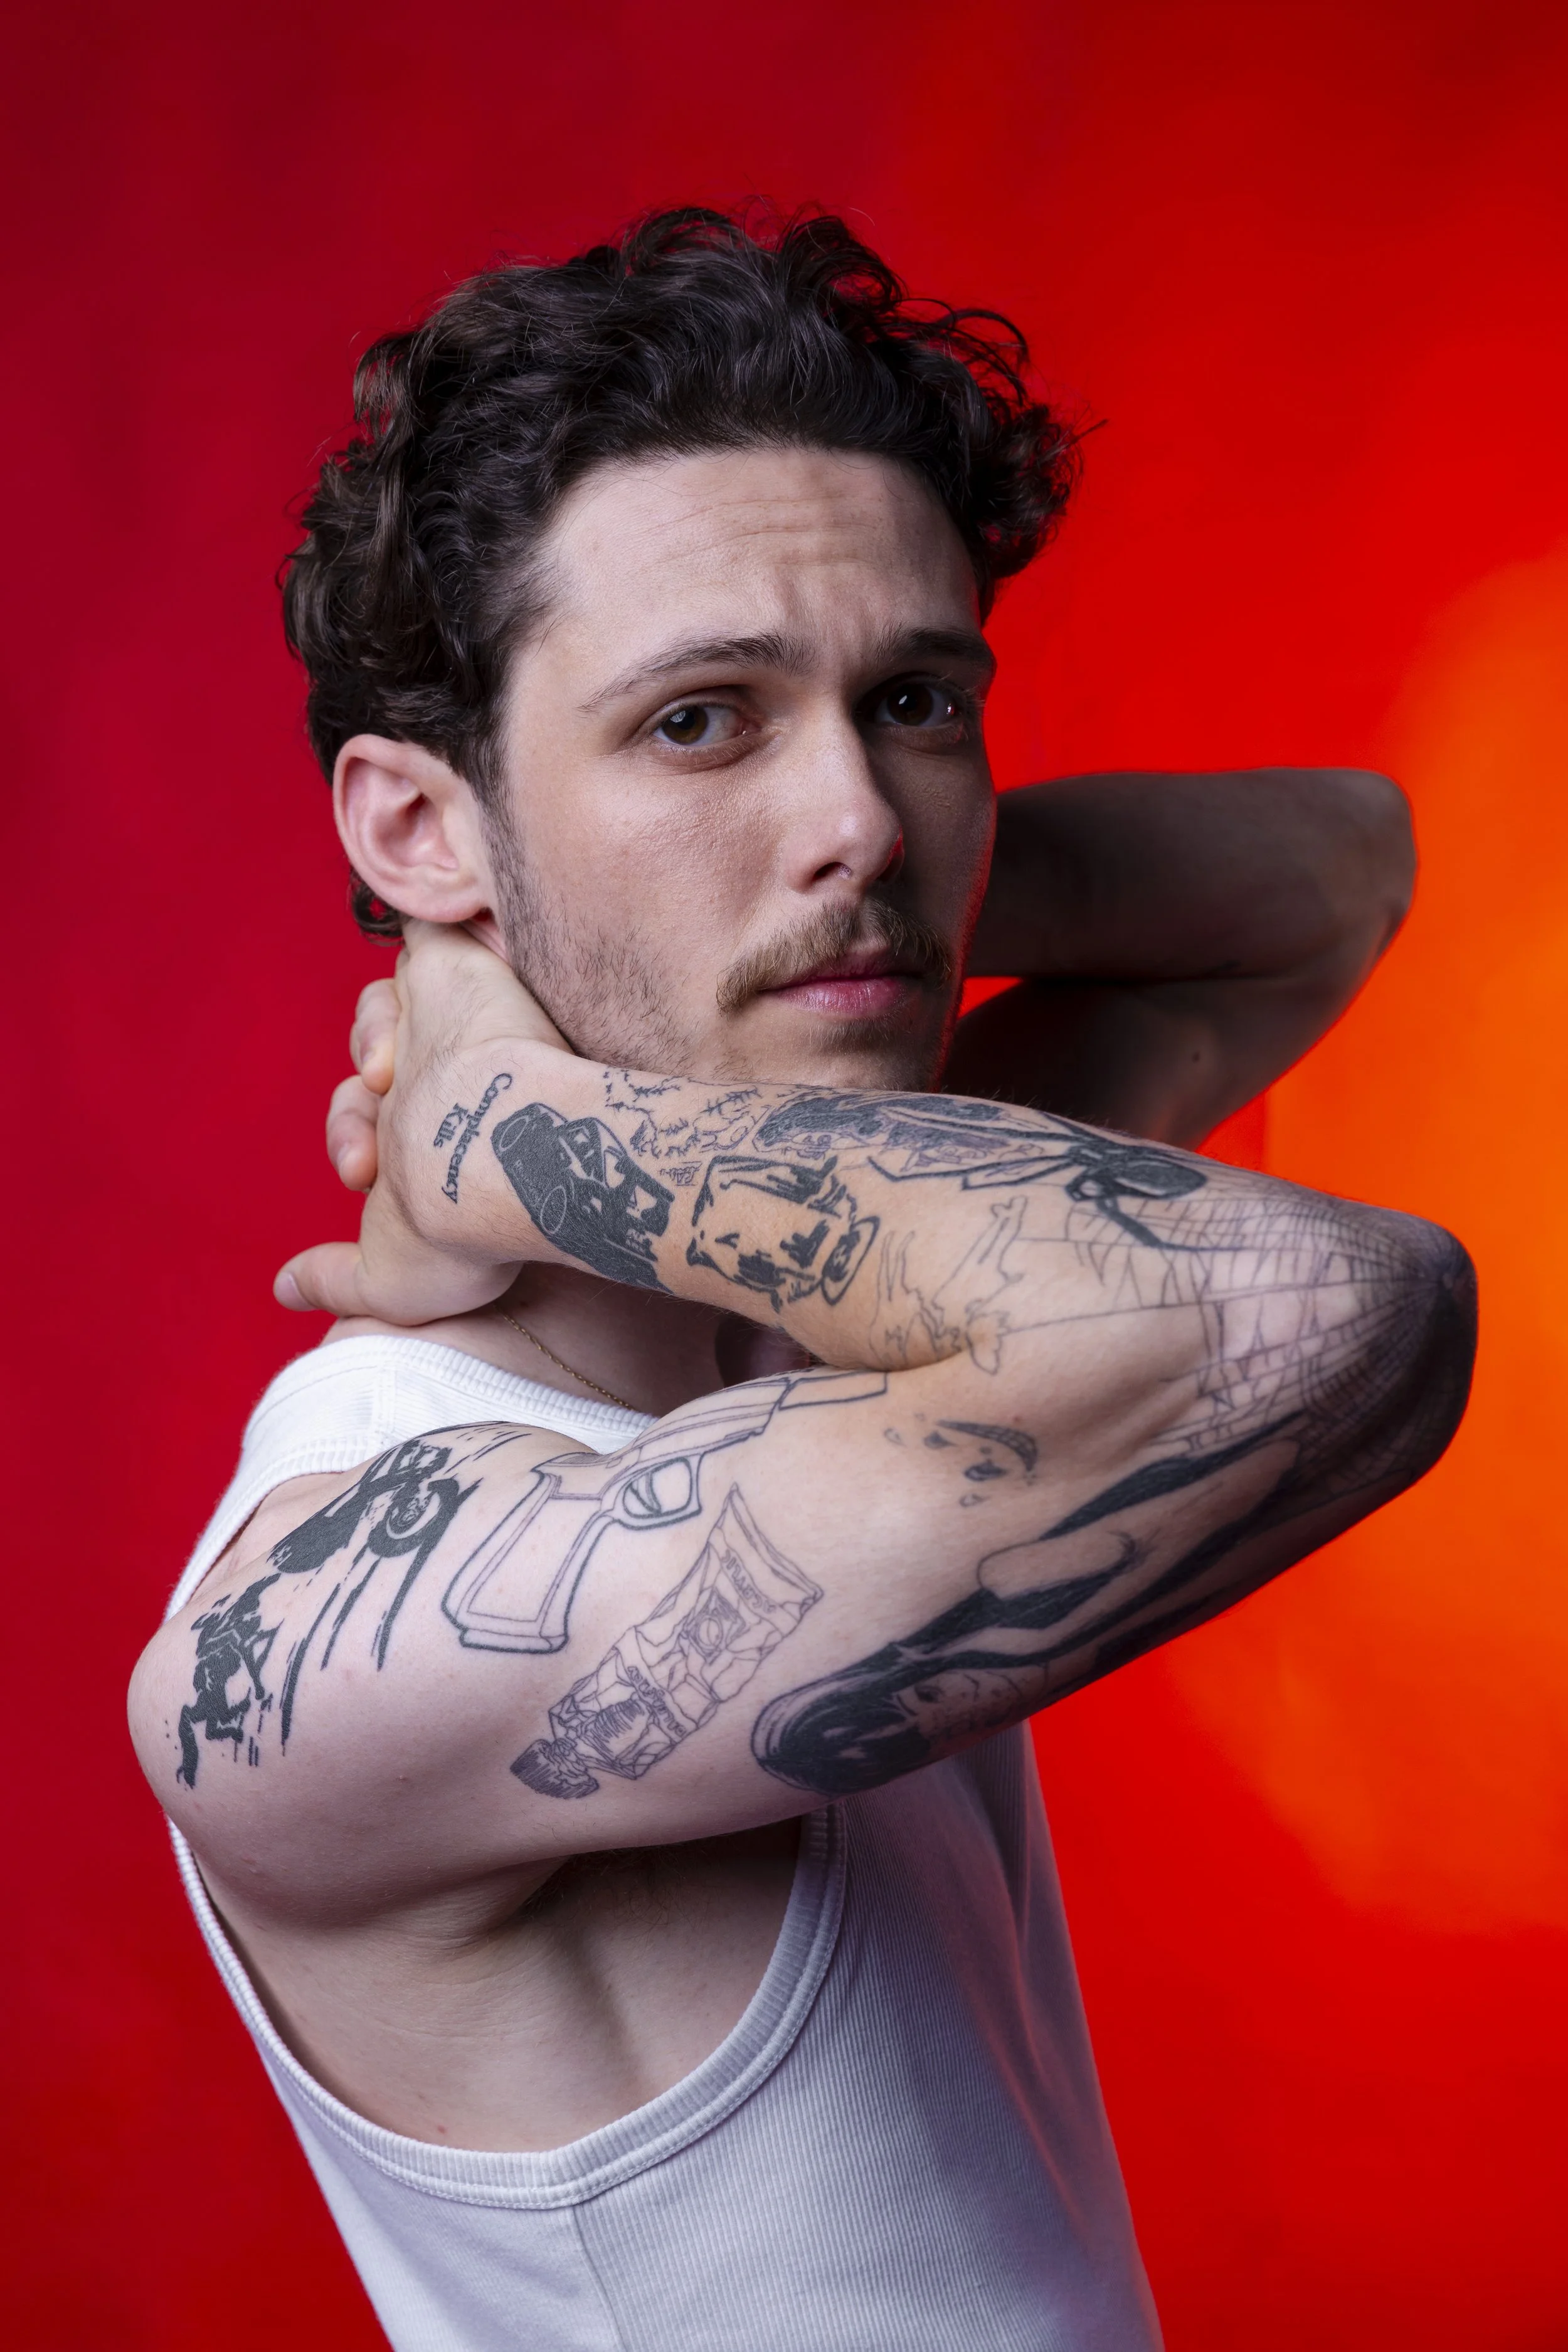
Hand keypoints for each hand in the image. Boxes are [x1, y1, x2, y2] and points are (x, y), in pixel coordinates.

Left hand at [277, 920, 570, 1324]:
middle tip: (370, 1143)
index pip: (362, 1116)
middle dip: (354, 1103)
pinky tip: (422, 957)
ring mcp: (453, 1022)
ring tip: (391, 1076)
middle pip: (369, 1060)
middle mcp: (442, 1080)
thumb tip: (284, 1289)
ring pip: (385, 1002)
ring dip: (372, 1036)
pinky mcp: (461, 969)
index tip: (361, 1175)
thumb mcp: (390, 1279)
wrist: (500, 1155)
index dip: (348, 1139)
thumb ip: (336, 1281)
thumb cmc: (460, 1228)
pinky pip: (424, 935)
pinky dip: (417, 937)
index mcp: (424, 1139)